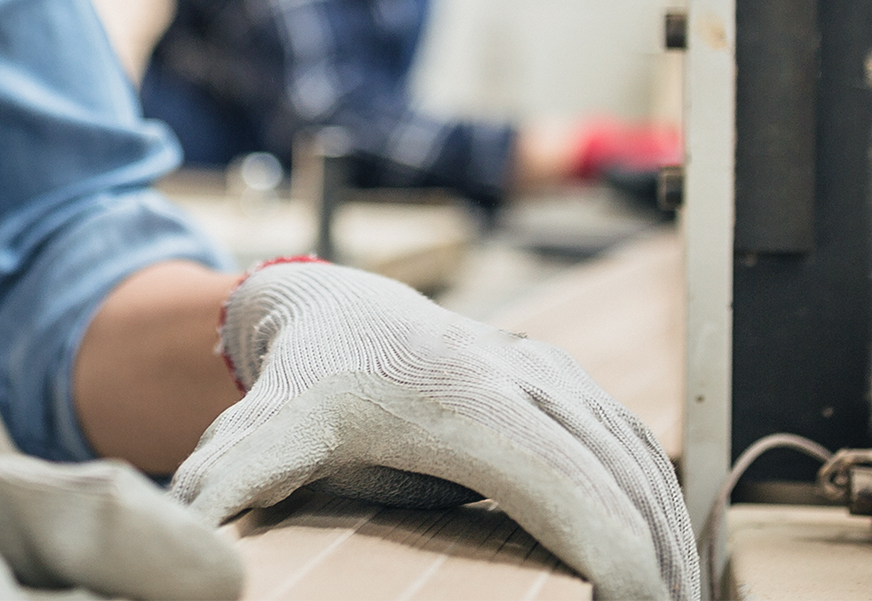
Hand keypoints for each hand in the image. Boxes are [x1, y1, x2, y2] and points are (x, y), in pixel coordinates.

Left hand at [171, 260, 696, 600]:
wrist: (327, 306)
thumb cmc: (297, 381)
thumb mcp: (259, 432)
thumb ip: (232, 482)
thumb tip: (199, 535)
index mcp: (468, 399)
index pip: (573, 492)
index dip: (621, 561)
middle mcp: (528, 376)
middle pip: (627, 483)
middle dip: (664, 565)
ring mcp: (555, 372)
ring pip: (642, 463)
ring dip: (672, 541)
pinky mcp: (568, 380)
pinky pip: (635, 446)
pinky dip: (661, 504)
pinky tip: (667, 560)